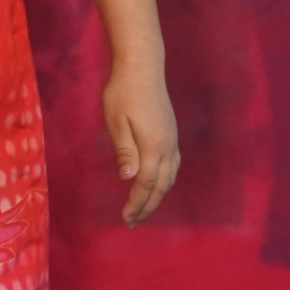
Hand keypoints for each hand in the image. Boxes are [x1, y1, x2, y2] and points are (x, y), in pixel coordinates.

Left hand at [102, 59, 179, 225]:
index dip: (136, 203)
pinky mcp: (171, 133)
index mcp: (153, 146)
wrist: (142, 67)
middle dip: (147, 206)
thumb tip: (128, 178)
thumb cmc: (123, 93)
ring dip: (157, 195)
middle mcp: (167, 146)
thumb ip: (124, 151)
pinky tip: (156, 184)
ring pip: (169, 177)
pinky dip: (165, 181)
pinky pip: (173, 165)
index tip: (126, 217)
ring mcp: (172, 140)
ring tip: (143, 208)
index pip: (146, 184)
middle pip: (161, 186)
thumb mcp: (116, 121)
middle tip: (132, 221)